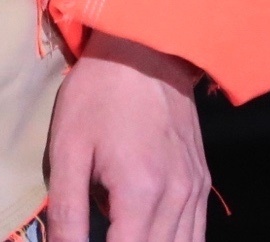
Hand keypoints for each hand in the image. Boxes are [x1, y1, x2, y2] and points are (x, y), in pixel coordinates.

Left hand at [45, 33, 208, 241]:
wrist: (146, 47)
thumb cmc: (99, 93)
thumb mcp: (68, 148)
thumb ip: (67, 211)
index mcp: (141, 192)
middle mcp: (177, 198)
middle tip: (100, 237)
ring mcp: (196, 190)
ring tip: (120, 234)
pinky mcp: (202, 181)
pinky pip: (196, 234)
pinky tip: (149, 236)